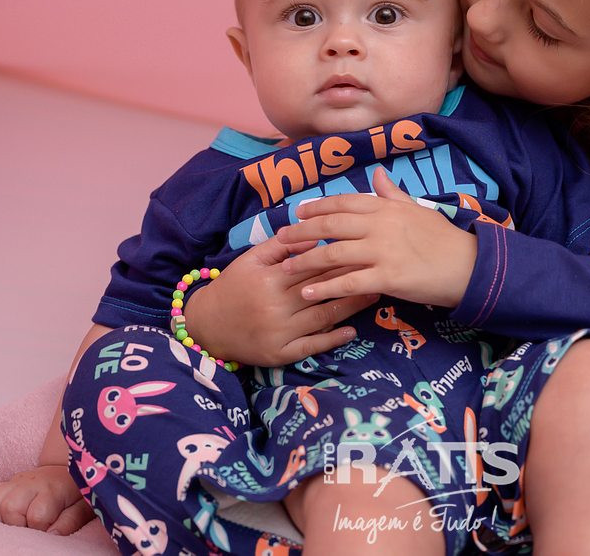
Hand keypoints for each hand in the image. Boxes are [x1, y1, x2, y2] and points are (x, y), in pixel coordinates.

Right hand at [0, 464, 93, 534]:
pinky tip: (10, 513)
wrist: (69, 471)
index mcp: (53, 489)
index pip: (37, 516)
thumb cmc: (77, 493)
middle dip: (18, 524)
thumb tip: (51, 534)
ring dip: (4, 517)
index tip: (49, 527)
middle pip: (9, 507)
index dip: (41, 528)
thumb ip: (69, 522)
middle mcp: (31, 482)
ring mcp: (17, 481)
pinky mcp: (7, 482)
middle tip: (32, 525)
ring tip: (20, 520)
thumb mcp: (82, 508)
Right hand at [184, 234, 379, 366]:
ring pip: (323, 316)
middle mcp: (276, 306)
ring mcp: (280, 332)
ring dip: (352, 306)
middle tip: (381, 267)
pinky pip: (312, 347)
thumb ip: (281, 245)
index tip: (365, 247)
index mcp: (270, 278)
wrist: (208, 326)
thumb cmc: (234, 286)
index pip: (313, 264)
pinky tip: (352, 331)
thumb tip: (315, 235)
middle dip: (353, 277)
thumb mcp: (251, 259)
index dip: (341, 255)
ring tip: (376, 295)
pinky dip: (333, 339)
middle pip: (323, 288)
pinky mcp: (280, 354)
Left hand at [272, 167, 476, 307]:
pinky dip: (324, 288)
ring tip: (287, 268)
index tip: (298, 213)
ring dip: (306, 260)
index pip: (343, 203)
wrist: (469, 265)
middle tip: (281, 240)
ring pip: (333, 254)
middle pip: (330, 226)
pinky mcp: (387, 278)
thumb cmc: (443, 238)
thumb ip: (393, 193)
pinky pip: (348, 283)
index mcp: (386, 207)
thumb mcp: (417, 208)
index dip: (317, 207)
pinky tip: (307, 292)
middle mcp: (380, 225)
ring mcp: (382, 251)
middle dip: (301, 232)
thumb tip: (378, 173)